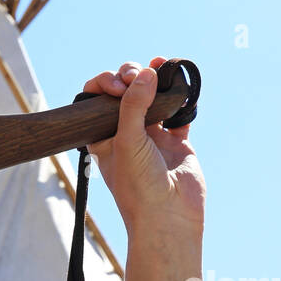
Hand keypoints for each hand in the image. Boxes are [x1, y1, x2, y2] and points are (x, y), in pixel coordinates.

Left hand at [82, 57, 205, 237]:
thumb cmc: (138, 186)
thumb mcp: (127, 140)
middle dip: (132, 76)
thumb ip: (135, 105)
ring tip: (163, 63)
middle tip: (139, 76)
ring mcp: (152, 137)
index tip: (120, 85)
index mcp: (103, 135)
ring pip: (154, 99)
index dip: (106, 83)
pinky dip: (183, 99)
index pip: (97, 98)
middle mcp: (126, 134)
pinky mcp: (176, 143)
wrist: (169, 217)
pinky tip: (182, 86)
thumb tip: (146, 71)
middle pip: (127, 93)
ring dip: (158, 80)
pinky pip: (180, 114)